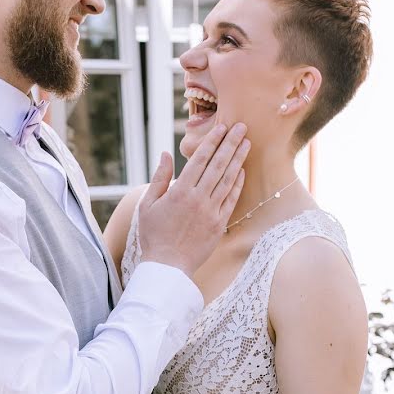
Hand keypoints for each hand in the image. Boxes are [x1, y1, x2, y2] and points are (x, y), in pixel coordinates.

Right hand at [138, 123, 249, 276]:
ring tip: (246, 143)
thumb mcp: (147, 204)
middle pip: (218, 165)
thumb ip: (159, 177)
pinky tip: (242, 170)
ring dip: (238, 159)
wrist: (167, 266)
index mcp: (179, 191)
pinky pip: (231, 199)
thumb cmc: (153, 234)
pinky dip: (237, 184)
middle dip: (231, 144)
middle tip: (241, 127)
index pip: (200, 160)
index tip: (221, 127)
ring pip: (228, 180)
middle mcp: (198, 198)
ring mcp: (211, 211)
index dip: (212, 141)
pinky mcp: (219, 224)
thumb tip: (166, 153)